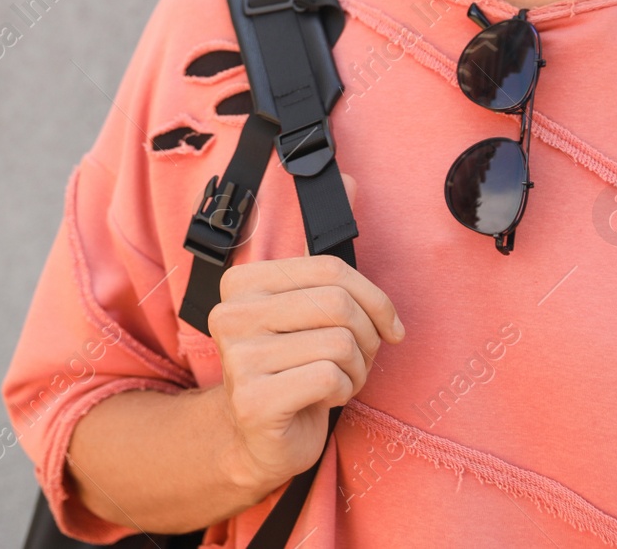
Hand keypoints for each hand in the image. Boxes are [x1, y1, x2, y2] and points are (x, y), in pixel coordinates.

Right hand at [206, 173, 403, 494]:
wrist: (259, 438)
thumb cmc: (292, 366)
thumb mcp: (308, 304)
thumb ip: (321, 245)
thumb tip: (348, 178)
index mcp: (242, 281)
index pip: (329, 268)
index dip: (373, 299)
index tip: (386, 326)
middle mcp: (231, 313)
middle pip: (339, 305)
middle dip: (368, 339)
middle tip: (359, 360)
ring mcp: (237, 356)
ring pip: (341, 343)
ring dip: (356, 371)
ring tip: (336, 380)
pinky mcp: (254, 399)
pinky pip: (330, 377)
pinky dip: (342, 392)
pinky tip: (322, 400)